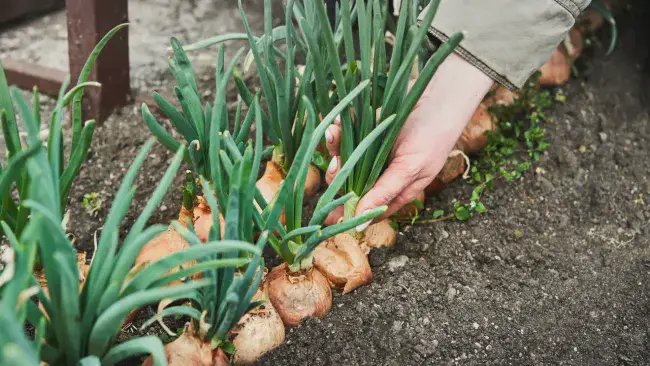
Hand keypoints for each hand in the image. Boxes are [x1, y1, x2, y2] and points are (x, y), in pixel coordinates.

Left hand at [324, 53, 493, 226]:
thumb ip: (384, 192)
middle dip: (337, 176)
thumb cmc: (432, 135)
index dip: (346, 214)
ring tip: (332, 132)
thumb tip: (360, 222)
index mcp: (394, 191)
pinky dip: (339, 129)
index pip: (365, 211)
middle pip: (348, 186)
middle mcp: (380, 175)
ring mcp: (371, 153)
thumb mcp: (411, 168)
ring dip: (334, 147)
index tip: (328, 212)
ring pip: (343, 158)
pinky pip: (345, 135)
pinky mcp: (365, 131)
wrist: (439, 95)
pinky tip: (337, 121)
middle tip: (335, 163)